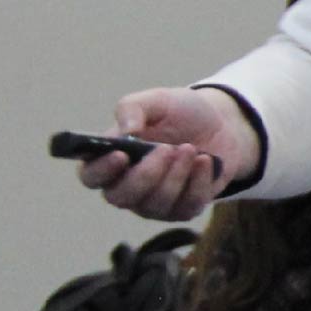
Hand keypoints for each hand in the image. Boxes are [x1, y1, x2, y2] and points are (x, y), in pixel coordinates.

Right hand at [83, 88, 256, 222]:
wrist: (220, 125)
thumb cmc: (179, 114)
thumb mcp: (156, 101)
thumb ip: (133, 108)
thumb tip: (127, 130)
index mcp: (109, 159)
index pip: (91, 176)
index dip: (101, 170)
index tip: (121, 154)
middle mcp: (126, 186)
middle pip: (120, 197)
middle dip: (146, 174)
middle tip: (167, 149)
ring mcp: (153, 202)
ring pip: (155, 203)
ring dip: (176, 175)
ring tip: (191, 148)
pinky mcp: (181, 210)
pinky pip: (186, 206)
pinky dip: (198, 182)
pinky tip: (205, 160)